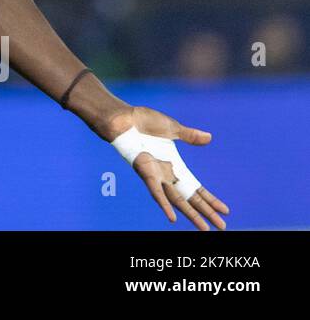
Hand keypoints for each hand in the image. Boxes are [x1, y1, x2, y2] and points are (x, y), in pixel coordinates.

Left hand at [103, 105, 229, 230]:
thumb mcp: (172, 128)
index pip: (196, 188)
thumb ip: (190, 136)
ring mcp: (156, 175)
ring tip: (204, 229)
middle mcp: (166, 174)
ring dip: (191, 214)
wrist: (123, 117)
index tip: (225, 211)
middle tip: (222, 228)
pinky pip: (156, 191)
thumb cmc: (143, 122)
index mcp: (175, 165)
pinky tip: (173, 218)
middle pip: (189, 198)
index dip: (210, 199)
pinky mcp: (145, 172)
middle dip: (206, 212)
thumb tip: (209, 137)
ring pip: (176, 200)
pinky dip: (164, 205)